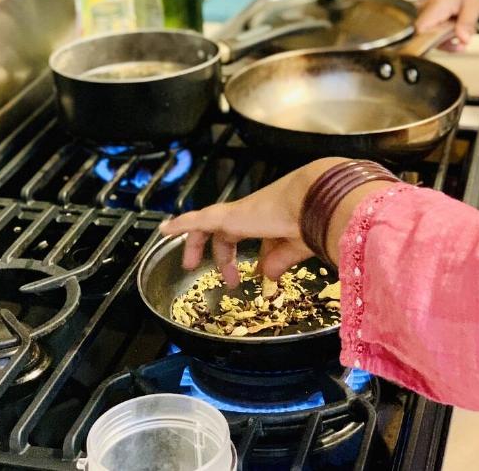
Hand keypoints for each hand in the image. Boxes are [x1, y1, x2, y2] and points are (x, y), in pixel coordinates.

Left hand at [159, 158, 395, 285]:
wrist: (313, 200)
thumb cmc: (312, 221)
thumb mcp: (295, 249)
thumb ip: (279, 260)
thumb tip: (266, 276)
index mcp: (268, 220)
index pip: (251, 236)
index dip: (248, 255)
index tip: (249, 275)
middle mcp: (250, 213)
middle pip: (227, 233)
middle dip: (224, 257)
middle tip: (227, 278)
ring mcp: (237, 213)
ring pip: (207, 225)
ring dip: (196, 244)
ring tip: (188, 263)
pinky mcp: (226, 215)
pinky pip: (196, 219)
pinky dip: (181, 224)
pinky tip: (165, 231)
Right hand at [416, 0, 478, 51]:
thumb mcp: (473, 4)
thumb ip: (467, 23)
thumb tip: (463, 40)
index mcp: (436, 6)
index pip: (421, 30)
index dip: (430, 41)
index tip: (449, 42)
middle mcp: (427, 13)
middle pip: (426, 38)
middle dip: (446, 44)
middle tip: (463, 41)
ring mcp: (427, 18)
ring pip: (431, 39)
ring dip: (449, 42)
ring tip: (464, 36)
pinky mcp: (430, 22)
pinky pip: (434, 36)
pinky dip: (447, 38)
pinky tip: (458, 34)